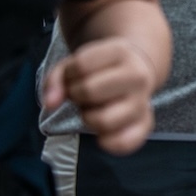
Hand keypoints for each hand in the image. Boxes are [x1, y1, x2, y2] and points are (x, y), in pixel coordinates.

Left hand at [42, 37, 159, 155]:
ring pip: (103, 120)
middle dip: (76, 94)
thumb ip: (56, 79)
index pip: (81, 65)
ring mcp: (143, 100)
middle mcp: (137, 75)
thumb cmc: (100, 68)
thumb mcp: (77, 63)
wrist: (138, 68)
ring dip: (88, 117)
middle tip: (82, 93)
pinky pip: (127, 141)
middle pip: (89, 90)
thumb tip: (50, 103)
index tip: (76, 74)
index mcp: (121, 52)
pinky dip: (110, 143)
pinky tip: (102, 136)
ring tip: (94, 108)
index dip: (69, 73)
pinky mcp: (145, 122)